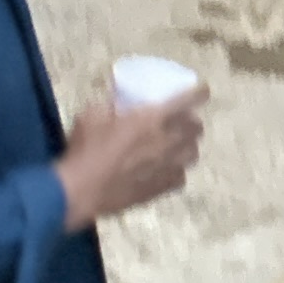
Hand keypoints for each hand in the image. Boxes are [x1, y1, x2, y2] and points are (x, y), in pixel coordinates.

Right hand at [55, 91, 201, 230]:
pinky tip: (164, 170)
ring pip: (193, 153)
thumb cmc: (86, 149)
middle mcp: (168, 141)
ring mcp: (168, 167)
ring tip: (175, 144)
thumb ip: (110, 104)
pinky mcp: (162, 189)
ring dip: (187, 145)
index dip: (199, 93)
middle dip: (192, 121)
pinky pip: (181, 177)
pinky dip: (176, 170)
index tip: (202, 90)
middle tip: (180, 120)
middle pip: (196, 128)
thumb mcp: (93, 114)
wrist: (81, 191)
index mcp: (153, 118)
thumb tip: (118, 101)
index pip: (189, 100)